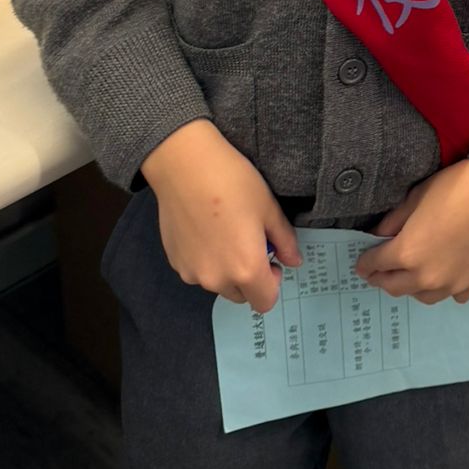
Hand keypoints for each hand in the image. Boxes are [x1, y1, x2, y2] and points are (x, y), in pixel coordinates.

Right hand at [140, 118, 299, 312]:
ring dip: (225, 269)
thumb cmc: (234, 183)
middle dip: (249, 277)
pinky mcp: (174, 261)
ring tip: (224, 232)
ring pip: (217, 283)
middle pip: (241, 295)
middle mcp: (216, 280)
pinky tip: (204, 229)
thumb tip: (293, 261)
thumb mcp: (269, 208)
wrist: (185, 166)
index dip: (272, 283)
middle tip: (248, 241)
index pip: (265, 302)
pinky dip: (204, 260)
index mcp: (245, 270)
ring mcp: (191, 273)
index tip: (269, 257)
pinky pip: (197, 271)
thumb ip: (285, 240)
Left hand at [356, 159, 468, 304]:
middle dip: (382, 279)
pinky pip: (453, 296)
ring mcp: (452, 284)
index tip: (361, 262)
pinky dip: (445, 288)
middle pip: (394, 287)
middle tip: (378, 272)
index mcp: (407, 253)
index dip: (365, 262)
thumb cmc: (454, 187)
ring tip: (411, 275)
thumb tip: (378, 236)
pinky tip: (445, 276)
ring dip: (412, 286)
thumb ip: (393, 222)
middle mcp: (426, 277)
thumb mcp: (415, 198)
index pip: (375, 265)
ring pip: (422, 296)